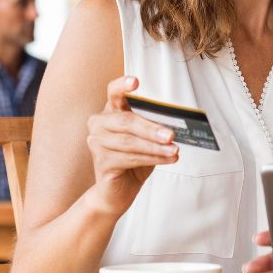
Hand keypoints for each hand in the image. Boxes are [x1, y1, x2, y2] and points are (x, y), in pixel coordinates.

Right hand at [85, 76, 177, 216]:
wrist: (118, 191)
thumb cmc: (134, 160)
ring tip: (175, 151)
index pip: (113, 92)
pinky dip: (152, 159)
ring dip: (156, 148)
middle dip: (151, 129)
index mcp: (111, 111)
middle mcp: (99, 124)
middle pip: (126, 121)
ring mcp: (97, 143)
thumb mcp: (146, 139)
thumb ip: (154, 128)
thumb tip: (175, 126)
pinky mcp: (101, 163)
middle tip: (172, 135)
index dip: (122, 86)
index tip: (135, 82)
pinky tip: (168, 159)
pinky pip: (130, 158)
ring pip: (130, 142)